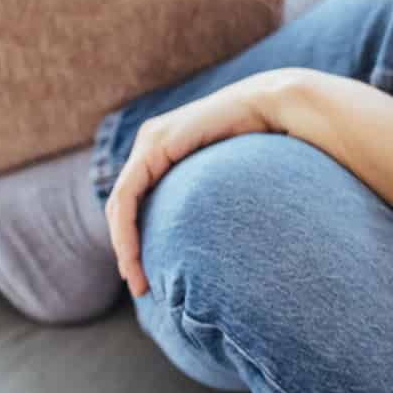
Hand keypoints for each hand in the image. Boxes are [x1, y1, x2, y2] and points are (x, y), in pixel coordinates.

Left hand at [106, 68, 323, 297]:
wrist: (272, 106)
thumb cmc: (267, 143)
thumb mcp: (230, 179)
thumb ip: (217, 198)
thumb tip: (227, 232)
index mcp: (165, 152)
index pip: (137, 203)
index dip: (135, 240)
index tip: (146, 275)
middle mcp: (150, 145)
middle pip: (123, 207)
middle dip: (126, 249)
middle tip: (139, 286)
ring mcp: (149, 142)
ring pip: (120, 204)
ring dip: (124, 245)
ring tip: (136, 278)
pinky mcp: (154, 146)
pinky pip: (128, 196)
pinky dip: (126, 229)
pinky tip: (132, 254)